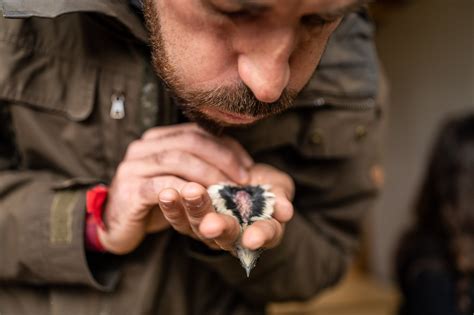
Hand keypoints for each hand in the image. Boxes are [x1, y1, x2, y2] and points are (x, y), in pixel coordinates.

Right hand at [98, 123, 252, 253]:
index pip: (197, 132)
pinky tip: (204, 199)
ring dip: (208, 174)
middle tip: (243, 180)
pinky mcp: (129, 190)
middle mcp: (144, 146)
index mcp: (158, 139)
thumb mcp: (180, 180)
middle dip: (222, 159)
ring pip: (177, 160)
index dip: (226, 147)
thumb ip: (200, 166)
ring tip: (228, 191)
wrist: (117, 226)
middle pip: (189, 141)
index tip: (248, 166)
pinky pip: (162, 185)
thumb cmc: (155, 202)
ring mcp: (134, 166)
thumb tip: (243, 165)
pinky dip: (186, 191)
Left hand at [156, 163, 294, 251]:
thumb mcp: (279, 188)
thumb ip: (282, 198)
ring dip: (192, 211)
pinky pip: (179, 217)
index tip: (252, 238)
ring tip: (187, 193)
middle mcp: (235, 236)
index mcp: (262, 229)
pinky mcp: (188, 220)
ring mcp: (209, 229)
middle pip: (226, 234)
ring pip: (199, 226)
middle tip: (210, 223)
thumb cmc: (266, 186)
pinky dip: (172, 207)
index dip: (260, 236)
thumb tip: (285, 211)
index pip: (265, 235)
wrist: (241, 178)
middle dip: (219, 227)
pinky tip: (166, 194)